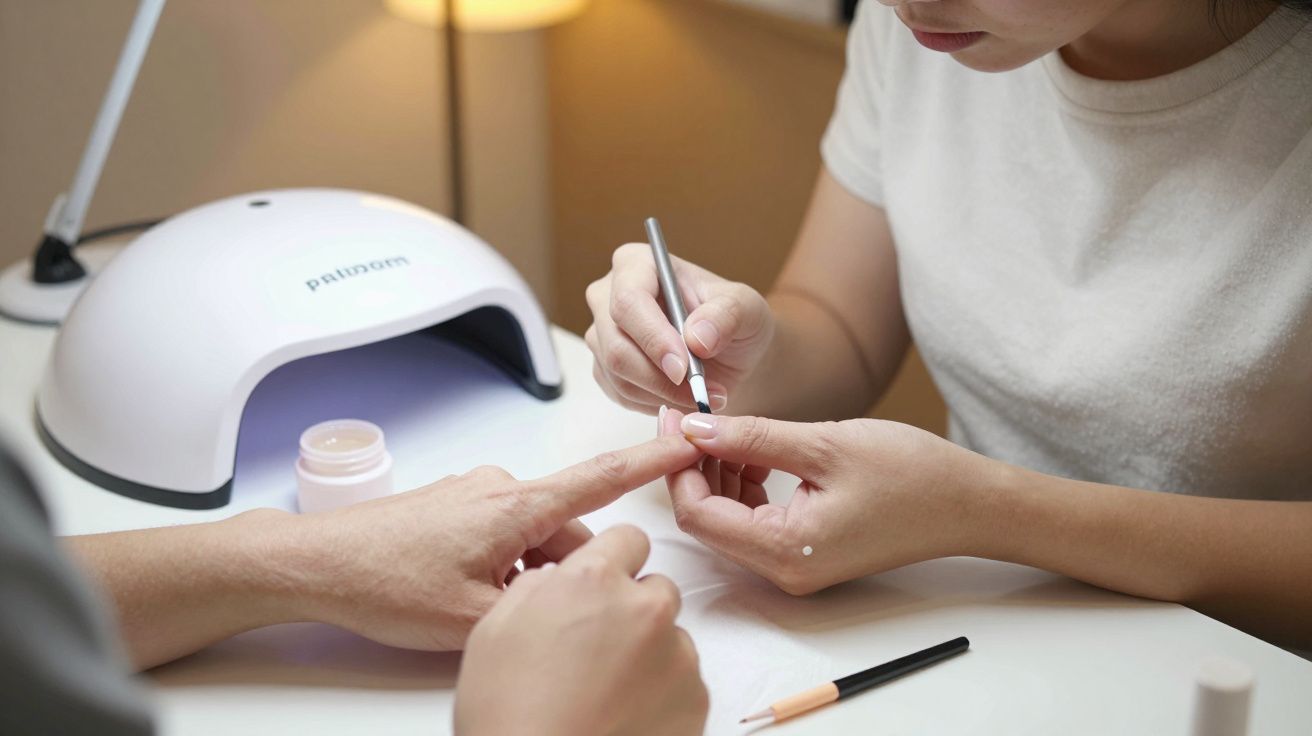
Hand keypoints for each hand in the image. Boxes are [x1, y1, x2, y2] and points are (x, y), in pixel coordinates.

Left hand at [286, 435, 699, 650]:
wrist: (316, 563)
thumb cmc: (385, 582)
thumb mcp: (473, 619)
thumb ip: (539, 611)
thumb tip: (572, 610)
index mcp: (515, 507)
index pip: (601, 481)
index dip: (650, 465)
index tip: (685, 443)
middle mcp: (499, 489)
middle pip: (566, 531)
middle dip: (567, 572)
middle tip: (535, 614)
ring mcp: (474, 495)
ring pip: (533, 538)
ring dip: (530, 573)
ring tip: (487, 613)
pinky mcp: (453, 507)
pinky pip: (502, 534)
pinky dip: (504, 565)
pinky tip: (470, 598)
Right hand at [454, 525, 707, 735]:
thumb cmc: (508, 714)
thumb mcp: (493, 630)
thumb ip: (535, 588)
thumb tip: (556, 580)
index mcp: (593, 581)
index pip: (628, 538)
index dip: (611, 562)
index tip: (600, 587)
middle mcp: (644, 607)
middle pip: (655, 587)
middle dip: (631, 609)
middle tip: (596, 650)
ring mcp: (676, 654)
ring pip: (671, 636)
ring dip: (647, 653)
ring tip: (606, 693)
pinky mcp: (696, 698)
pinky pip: (684, 680)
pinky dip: (662, 694)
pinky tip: (624, 716)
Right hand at [585, 242, 774, 414]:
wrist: (727, 352)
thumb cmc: (732, 319)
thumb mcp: (747, 308)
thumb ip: (727, 315)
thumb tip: (697, 337)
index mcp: (637, 264)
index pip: (628, 300)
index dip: (653, 337)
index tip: (684, 367)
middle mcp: (608, 295)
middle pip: (616, 344)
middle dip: (659, 376)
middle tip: (700, 391)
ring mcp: (602, 333)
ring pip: (617, 374)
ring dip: (663, 393)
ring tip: (702, 393)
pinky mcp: (604, 367)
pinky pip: (620, 393)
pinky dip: (655, 401)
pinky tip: (682, 395)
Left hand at [658, 408, 994, 593]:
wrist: (968, 505)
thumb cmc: (910, 473)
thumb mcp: (823, 443)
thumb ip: (751, 438)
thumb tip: (693, 428)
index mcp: (784, 549)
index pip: (696, 514)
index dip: (677, 464)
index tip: (676, 418)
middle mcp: (782, 572)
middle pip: (705, 521)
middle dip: (694, 468)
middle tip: (694, 417)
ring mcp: (793, 569)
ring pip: (726, 522)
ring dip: (717, 476)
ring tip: (732, 432)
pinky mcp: (804, 558)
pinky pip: (752, 525)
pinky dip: (742, 489)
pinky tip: (757, 456)